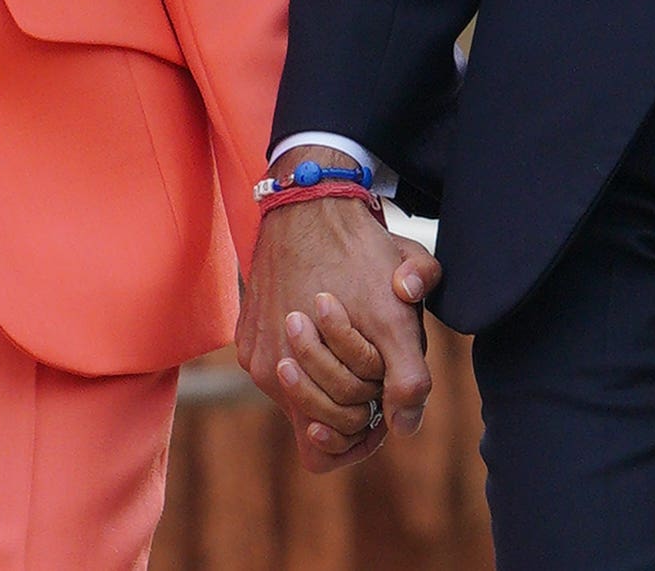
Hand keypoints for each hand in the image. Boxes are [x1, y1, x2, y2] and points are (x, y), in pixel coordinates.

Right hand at [237, 167, 443, 474]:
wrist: (310, 206)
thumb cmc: (360, 255)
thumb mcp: (399, 310)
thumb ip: (408, 377)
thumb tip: (406, 427)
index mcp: (307, 374)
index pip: (322, 449)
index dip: (358, 436)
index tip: (379, 407)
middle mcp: (272, 373)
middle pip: (314, 421)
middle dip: (350, 400)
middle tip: (373, 362)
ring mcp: (255, 355)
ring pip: (298, 393)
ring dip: (327, 375)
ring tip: (348, 336)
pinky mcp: (245, 338)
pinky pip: (278, 368)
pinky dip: (303, 357)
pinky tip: (321, 321)